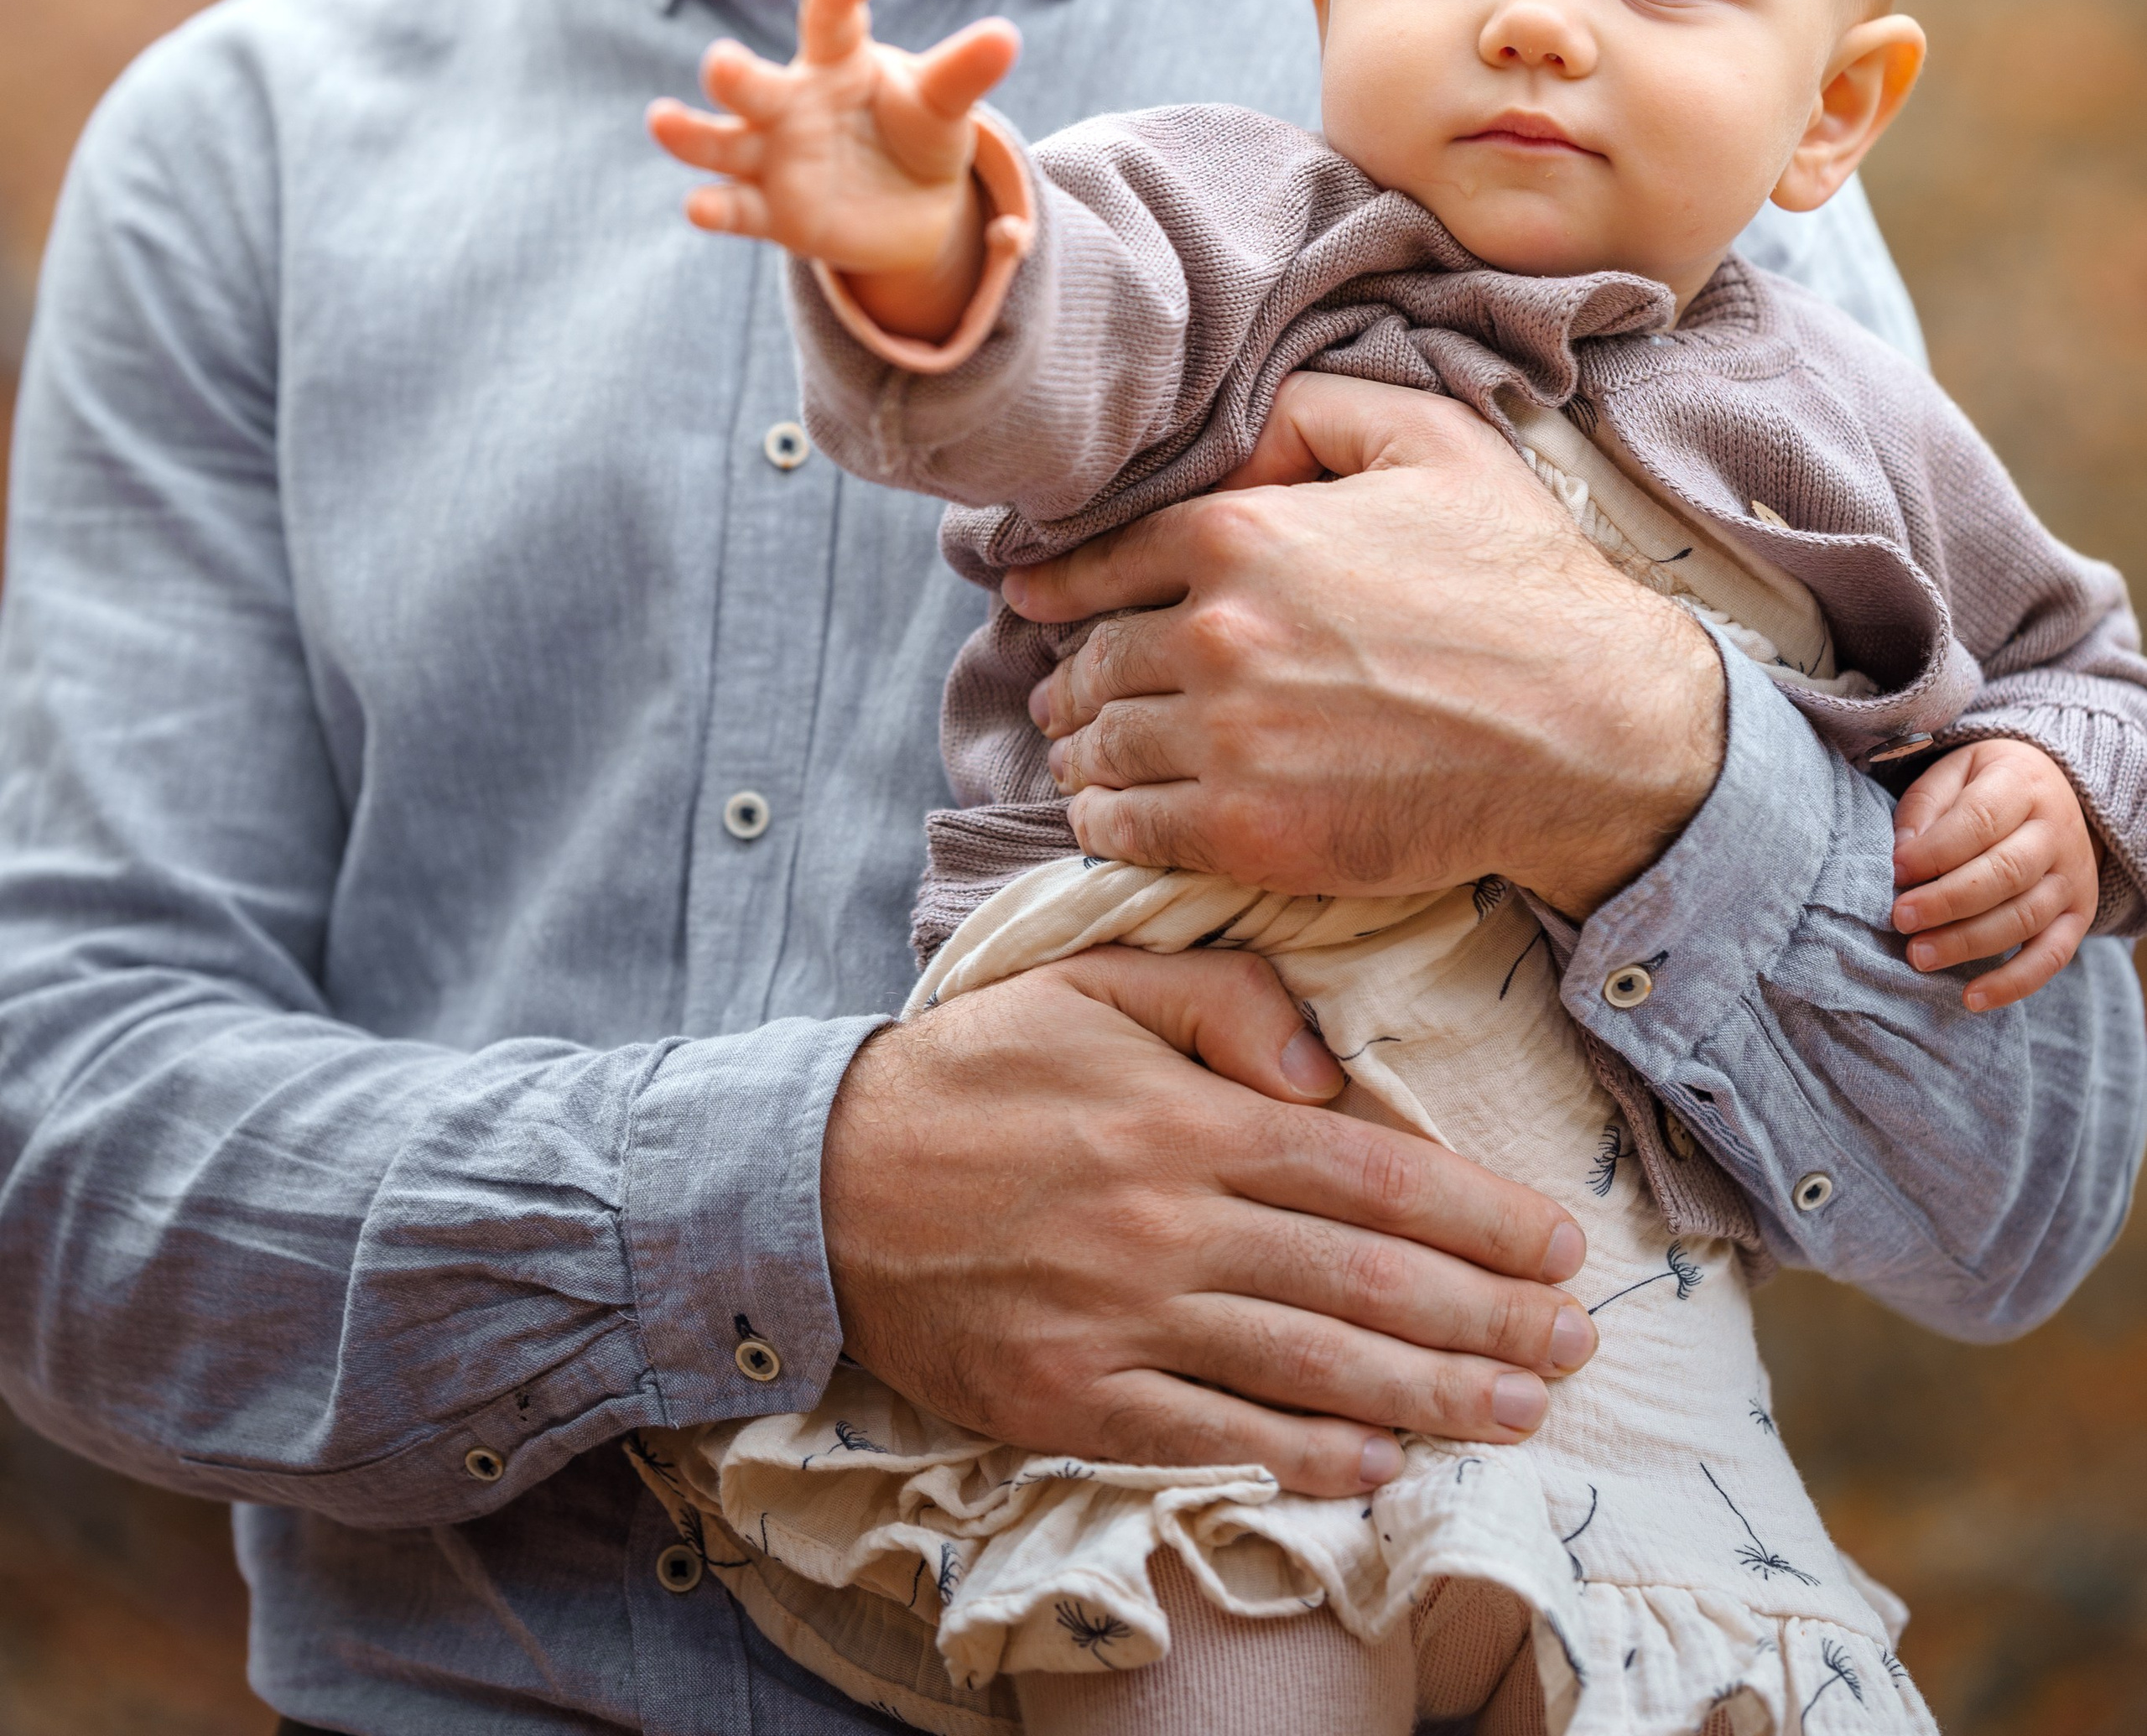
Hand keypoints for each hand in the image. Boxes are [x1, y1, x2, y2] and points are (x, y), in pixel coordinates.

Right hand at [646, 0, 1018, 338]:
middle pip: (756, 83)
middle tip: (721, 63)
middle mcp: (792, 101)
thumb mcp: (945, 103)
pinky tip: (698, 205)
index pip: (831, 17)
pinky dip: (715, 207)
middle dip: (734, 73)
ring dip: (690, 133)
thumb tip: (1007, 36)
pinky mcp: (770, 210)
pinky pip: (736, 207)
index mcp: (837, 59)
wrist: (913, 205)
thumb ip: (964, 71)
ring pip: (721, 141)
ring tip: (661, 120)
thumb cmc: (918, 130)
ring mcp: (774, 155)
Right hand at [820, 945, 1595, 1497]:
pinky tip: (1381, 1463)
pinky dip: (1305, 1456)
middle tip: (1579, 1345)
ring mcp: (1119, 1320)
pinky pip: (1212, 1440)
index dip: (1478, 1215)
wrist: (821, 1178)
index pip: (1368, 1175)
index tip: (1559, 1245)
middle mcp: (1167, 1220)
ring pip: (1308, 1367)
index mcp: (1184, 1116)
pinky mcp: (1071, 1400)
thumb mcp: (1093, 979)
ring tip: (1520, 1411)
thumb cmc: (978, 1071)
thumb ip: (1222, 1001)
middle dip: (1488, 1318)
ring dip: (1430, 1394)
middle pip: (1362, 1280)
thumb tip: (1329, 1073)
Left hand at [1011, 372, 1725, 917]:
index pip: (1103, 561)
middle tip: (1064, 689)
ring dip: (1082, 748)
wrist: (1594, 730)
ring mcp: (1228, 743)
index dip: (1060, 583)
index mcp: (1240, 536)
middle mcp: (1215, 637)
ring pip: (1102, 746)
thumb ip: (1311, 406)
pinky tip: (1110, 813)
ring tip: (1083, 752)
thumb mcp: (1428, 438)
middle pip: (1095, 659)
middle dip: (1073, 673)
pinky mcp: (1251, 834)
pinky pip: (1131, 830)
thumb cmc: (1519, 580)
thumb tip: (1225, 433)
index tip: (1032, 599)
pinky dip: (1106, 820)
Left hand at [1891, 737, 2099, 1011]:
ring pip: (2025, 918)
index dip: (1936, 850)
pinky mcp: (2079, 917)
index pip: (1980, 819)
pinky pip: (2052, 957)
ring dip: (1968, 943)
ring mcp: (2072, 878)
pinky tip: (1972, 998)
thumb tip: (1902, 855)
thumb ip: (1926, 805)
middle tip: (1900, 919)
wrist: (2057, 794)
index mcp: (2022, 783)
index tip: (1896, 871)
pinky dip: (2014, 983)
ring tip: (1918, 956)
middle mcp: (2056, 832)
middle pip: (2005, 873)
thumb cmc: (1987, 785)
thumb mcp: (1956, 770)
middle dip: (1947, 901)